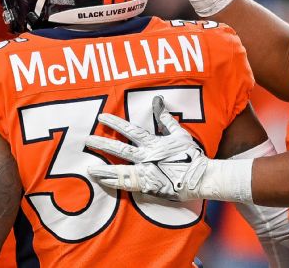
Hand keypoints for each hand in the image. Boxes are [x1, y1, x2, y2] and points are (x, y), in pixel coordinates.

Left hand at [85, 96, 211, 200]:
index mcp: (153, 144)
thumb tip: (158, 102)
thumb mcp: (180, 134)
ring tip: (89, 168)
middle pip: (120, 150)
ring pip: (120, 170)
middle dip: (102, 144)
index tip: (101, 117)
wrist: (202, 178)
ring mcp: (146, 173)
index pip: (130, 130)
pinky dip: (114, 184)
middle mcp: (147, 157)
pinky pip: (128, 185)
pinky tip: (102, 182)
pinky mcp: (148, 187)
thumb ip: (166, 120)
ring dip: (104, 169)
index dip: (115, 123)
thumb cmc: (192, 156)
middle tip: (86, 140)